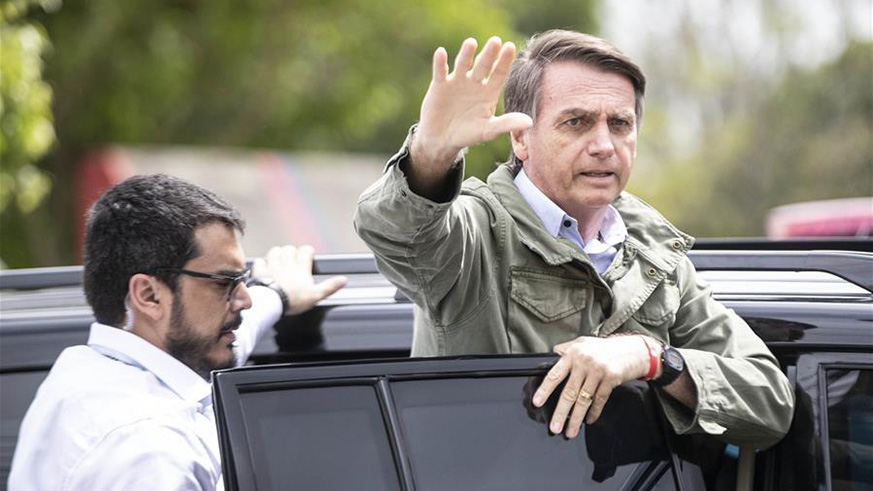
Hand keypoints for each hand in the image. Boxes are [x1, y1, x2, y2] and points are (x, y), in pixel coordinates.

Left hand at [252, 245, 346, 314]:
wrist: (271, 303)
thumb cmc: (293, 300)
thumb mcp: (316, 295)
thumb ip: (330, 286)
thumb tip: (343, 280)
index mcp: (300, 267)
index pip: (306, 250)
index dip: (307, 251)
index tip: (308, 255)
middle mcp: (286, 263)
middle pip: (289, 249)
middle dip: (292, 251)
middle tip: (293, 258)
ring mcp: (272, 266)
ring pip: (275, 251)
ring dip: (278, 253)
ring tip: (280, 259)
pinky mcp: (260, 272)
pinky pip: (260, 261)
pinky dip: (262, 262)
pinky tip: (265, 267)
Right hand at [410, 36, 532, 176]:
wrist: (442, 139)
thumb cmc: (468, 134)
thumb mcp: (488, 130)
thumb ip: (507, 124)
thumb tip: (529, 123)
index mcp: (489, 91)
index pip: (499, 73)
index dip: (504, 61)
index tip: (510, 47)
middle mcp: (475, 82)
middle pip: (483, 65)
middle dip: (489, 54)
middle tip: (496, 41)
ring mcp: (457, 82)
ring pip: (463, 65)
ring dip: (466, 54)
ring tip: (471, 43)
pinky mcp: (440, 85)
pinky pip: (440, 72)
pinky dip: (440, 63)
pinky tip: (441, 53)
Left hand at [531, 335, 651, 437]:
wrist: (634, 349)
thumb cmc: (607, 347)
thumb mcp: (584, 342)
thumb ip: (567, 348)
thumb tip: (554, 354)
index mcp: (573, 354)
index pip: (555, 374)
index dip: (545, 390)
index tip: (537, 402)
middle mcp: (584, 363)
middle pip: (569, 392)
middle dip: (561, 413)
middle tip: (555, 427)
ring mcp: (598, 371)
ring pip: (583, 400)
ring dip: (576, 418)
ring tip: (570, 431)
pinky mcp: (611, 379)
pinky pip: (599, 400)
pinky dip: (594, 412)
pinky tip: (589, 420)